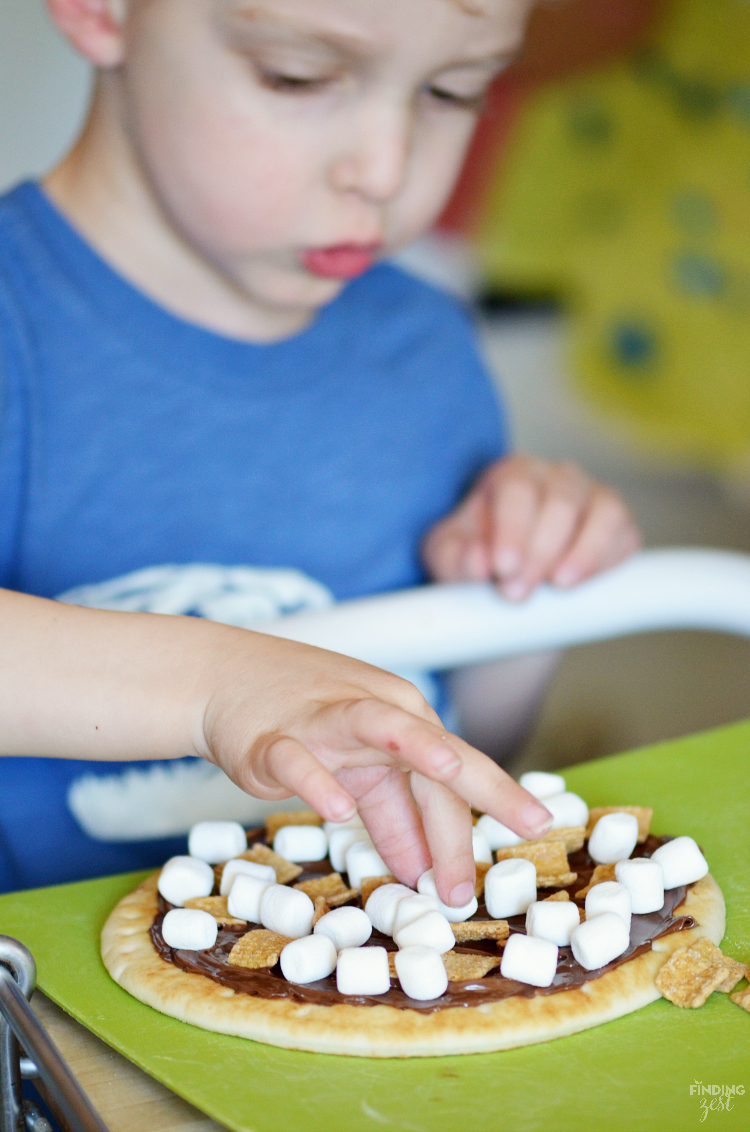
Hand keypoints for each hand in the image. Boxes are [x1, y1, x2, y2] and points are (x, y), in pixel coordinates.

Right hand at [198, 631, 552, 905]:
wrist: (224, 680)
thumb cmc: (302, 722)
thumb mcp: (356, 768)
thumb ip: (393, 817)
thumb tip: (424, 871)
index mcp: (401, 720)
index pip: (457, 767)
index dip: (496, 797)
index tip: (536, 826)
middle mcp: (375, 713)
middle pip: (431, 755)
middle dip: (466, 805)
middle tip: (498, 851)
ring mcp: (325, 721)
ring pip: (376, 727)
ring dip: (413, 744)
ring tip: (448, 768)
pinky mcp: (275, 737)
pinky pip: (299, 759)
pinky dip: (318, 782)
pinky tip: (337, 808)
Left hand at [422, 455, 641, 600]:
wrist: (509, 581)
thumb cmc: (477, 557)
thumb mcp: (449, 557)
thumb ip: (454, 558)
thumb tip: (478, 563)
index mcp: (512, 474)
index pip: (517, 490)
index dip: (512, 529)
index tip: (502, 568)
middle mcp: (557, 477)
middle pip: (560, 502)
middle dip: (540, 551)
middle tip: (517, 592)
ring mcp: (593, 497)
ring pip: (603, 512)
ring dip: (583, 553)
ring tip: (558, 585)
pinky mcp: (619, 526)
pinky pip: (625, 536)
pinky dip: (607, 560)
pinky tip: (581, 583)